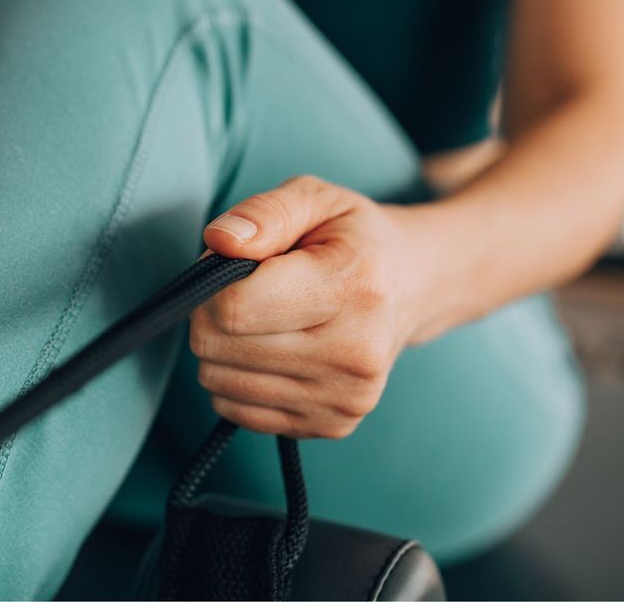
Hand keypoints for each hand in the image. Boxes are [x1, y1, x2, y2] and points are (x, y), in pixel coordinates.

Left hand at [190, 175, 433, 438]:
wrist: (412, 287)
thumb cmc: (352, 239)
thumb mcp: (314, 198)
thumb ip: (264, 213)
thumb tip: (219, 242)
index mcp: (354, 287)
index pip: (236, 307)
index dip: (212, 282)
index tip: (233, 264)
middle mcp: (356, 353)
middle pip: (220, 346)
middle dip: (211, 313)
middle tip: (244, 289)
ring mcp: (347, 398)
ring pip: (219, 382)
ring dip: (221, 347)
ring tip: (262, 318)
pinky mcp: (333, 425)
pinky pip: (235, 410)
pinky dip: (235, 379)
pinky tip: (270, 350)